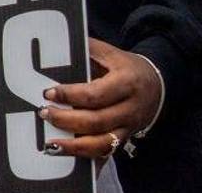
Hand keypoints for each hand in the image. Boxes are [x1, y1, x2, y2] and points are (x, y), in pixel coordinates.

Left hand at [39, 38, 162, 158]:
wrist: (158, 85)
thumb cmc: (126, 67)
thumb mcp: (110, 53)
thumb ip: (85, 49)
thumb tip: (56, 41)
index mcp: (127, 83)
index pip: (96, 94)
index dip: (70, 95)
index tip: (48, 92)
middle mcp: (130, 108)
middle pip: (97, 121)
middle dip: (66, 120)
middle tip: (43, 113)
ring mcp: (128, 127)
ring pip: (102, 144)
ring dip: (74, 146)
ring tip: (50, 144)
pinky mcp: (124, 138)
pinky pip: (105, 153)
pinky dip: (86, 158)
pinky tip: (66, 157)